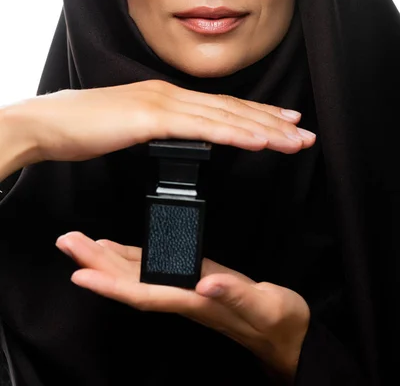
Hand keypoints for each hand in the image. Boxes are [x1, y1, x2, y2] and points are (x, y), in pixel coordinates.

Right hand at [2, 80, 315, 168]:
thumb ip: (158, 130)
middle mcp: (170, 95)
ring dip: (263, 129)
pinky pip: (201, 129)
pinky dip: (234, 133)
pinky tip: (258, 140)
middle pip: (231, 110)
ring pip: (224, 117)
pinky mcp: (150, 118)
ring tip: (294, 140)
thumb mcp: (129, 126)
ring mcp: (162, 104)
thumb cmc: (84, 128)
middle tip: (304, 132)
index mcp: (166, 98)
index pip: (220, 108)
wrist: (49, 123)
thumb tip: (178, 139)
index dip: (255, 115)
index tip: (283, 124)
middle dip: (272, 122)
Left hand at [56, 232, 309, 380]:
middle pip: (130, 283)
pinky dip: (131, 257)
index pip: (144, 295)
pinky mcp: (193, 278)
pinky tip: (116, 249)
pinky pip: (154, 267)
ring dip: (106, 259)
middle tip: (67, 241)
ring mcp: (185, 288)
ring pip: (136, 275)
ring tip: (80, 241)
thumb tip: (206, 285)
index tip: (80, 273)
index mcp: (194, 301)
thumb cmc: (277, 319)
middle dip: (96, 263)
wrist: (284, 330)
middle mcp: (182, 296)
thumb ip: (235, 293)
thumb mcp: (264, 304)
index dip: (110, 286)